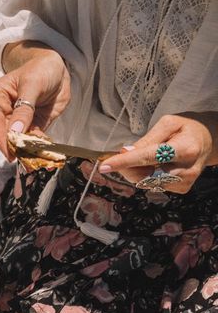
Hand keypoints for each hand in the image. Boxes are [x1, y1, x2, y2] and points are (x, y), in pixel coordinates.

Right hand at [0, 50, 70, 158]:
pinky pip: (31, 142)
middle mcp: (1, 113)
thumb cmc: (40, 69)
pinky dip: (37, 148)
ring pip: (16, 142)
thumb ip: (24, 108)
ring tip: (34, 159)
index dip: (1, 139)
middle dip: (14, 147)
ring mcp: (15, 123)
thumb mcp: (33, 83)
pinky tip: (43, 151)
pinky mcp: (29, 129)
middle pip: (3, 136)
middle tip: (24, 159)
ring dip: (26, 151)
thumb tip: (15, 131)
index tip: (10, 152)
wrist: (57, 70)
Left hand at [100, 114, 214, 193]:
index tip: (105, 166)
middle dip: (127, 167)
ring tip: (145, 157)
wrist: (209, 141)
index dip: (125, 161)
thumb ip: (148, 138)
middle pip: (145, 175)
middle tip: (120, 156)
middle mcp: (186, 170)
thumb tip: (126, 152)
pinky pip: (154, 186)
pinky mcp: (182, 189)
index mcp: (186, 149)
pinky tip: (157, 166)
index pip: (149, 157)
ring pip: (146, 183)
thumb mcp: (169, 123)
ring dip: (136, 171)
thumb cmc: (187, 128)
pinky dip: (147, 176)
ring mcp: (185, 183)